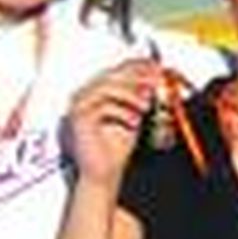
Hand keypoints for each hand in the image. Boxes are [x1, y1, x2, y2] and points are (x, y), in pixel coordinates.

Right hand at [66, 58, 162, 185]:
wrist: (105, 171)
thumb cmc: (117, 144)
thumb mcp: (135, 114)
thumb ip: (142, 96)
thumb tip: (156, 78)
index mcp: (97, 89)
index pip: (118, 68)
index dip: (139, 66)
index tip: (159, 69)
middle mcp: (85, 93)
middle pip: (111, 74)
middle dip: (137, 77)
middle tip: (156, 83)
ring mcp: (78, 105)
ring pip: (106, 87)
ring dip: (131, 95)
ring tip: (146, 107)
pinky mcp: (78, 119)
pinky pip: (102, 107)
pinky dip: (123, 112)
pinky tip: (134, 122)